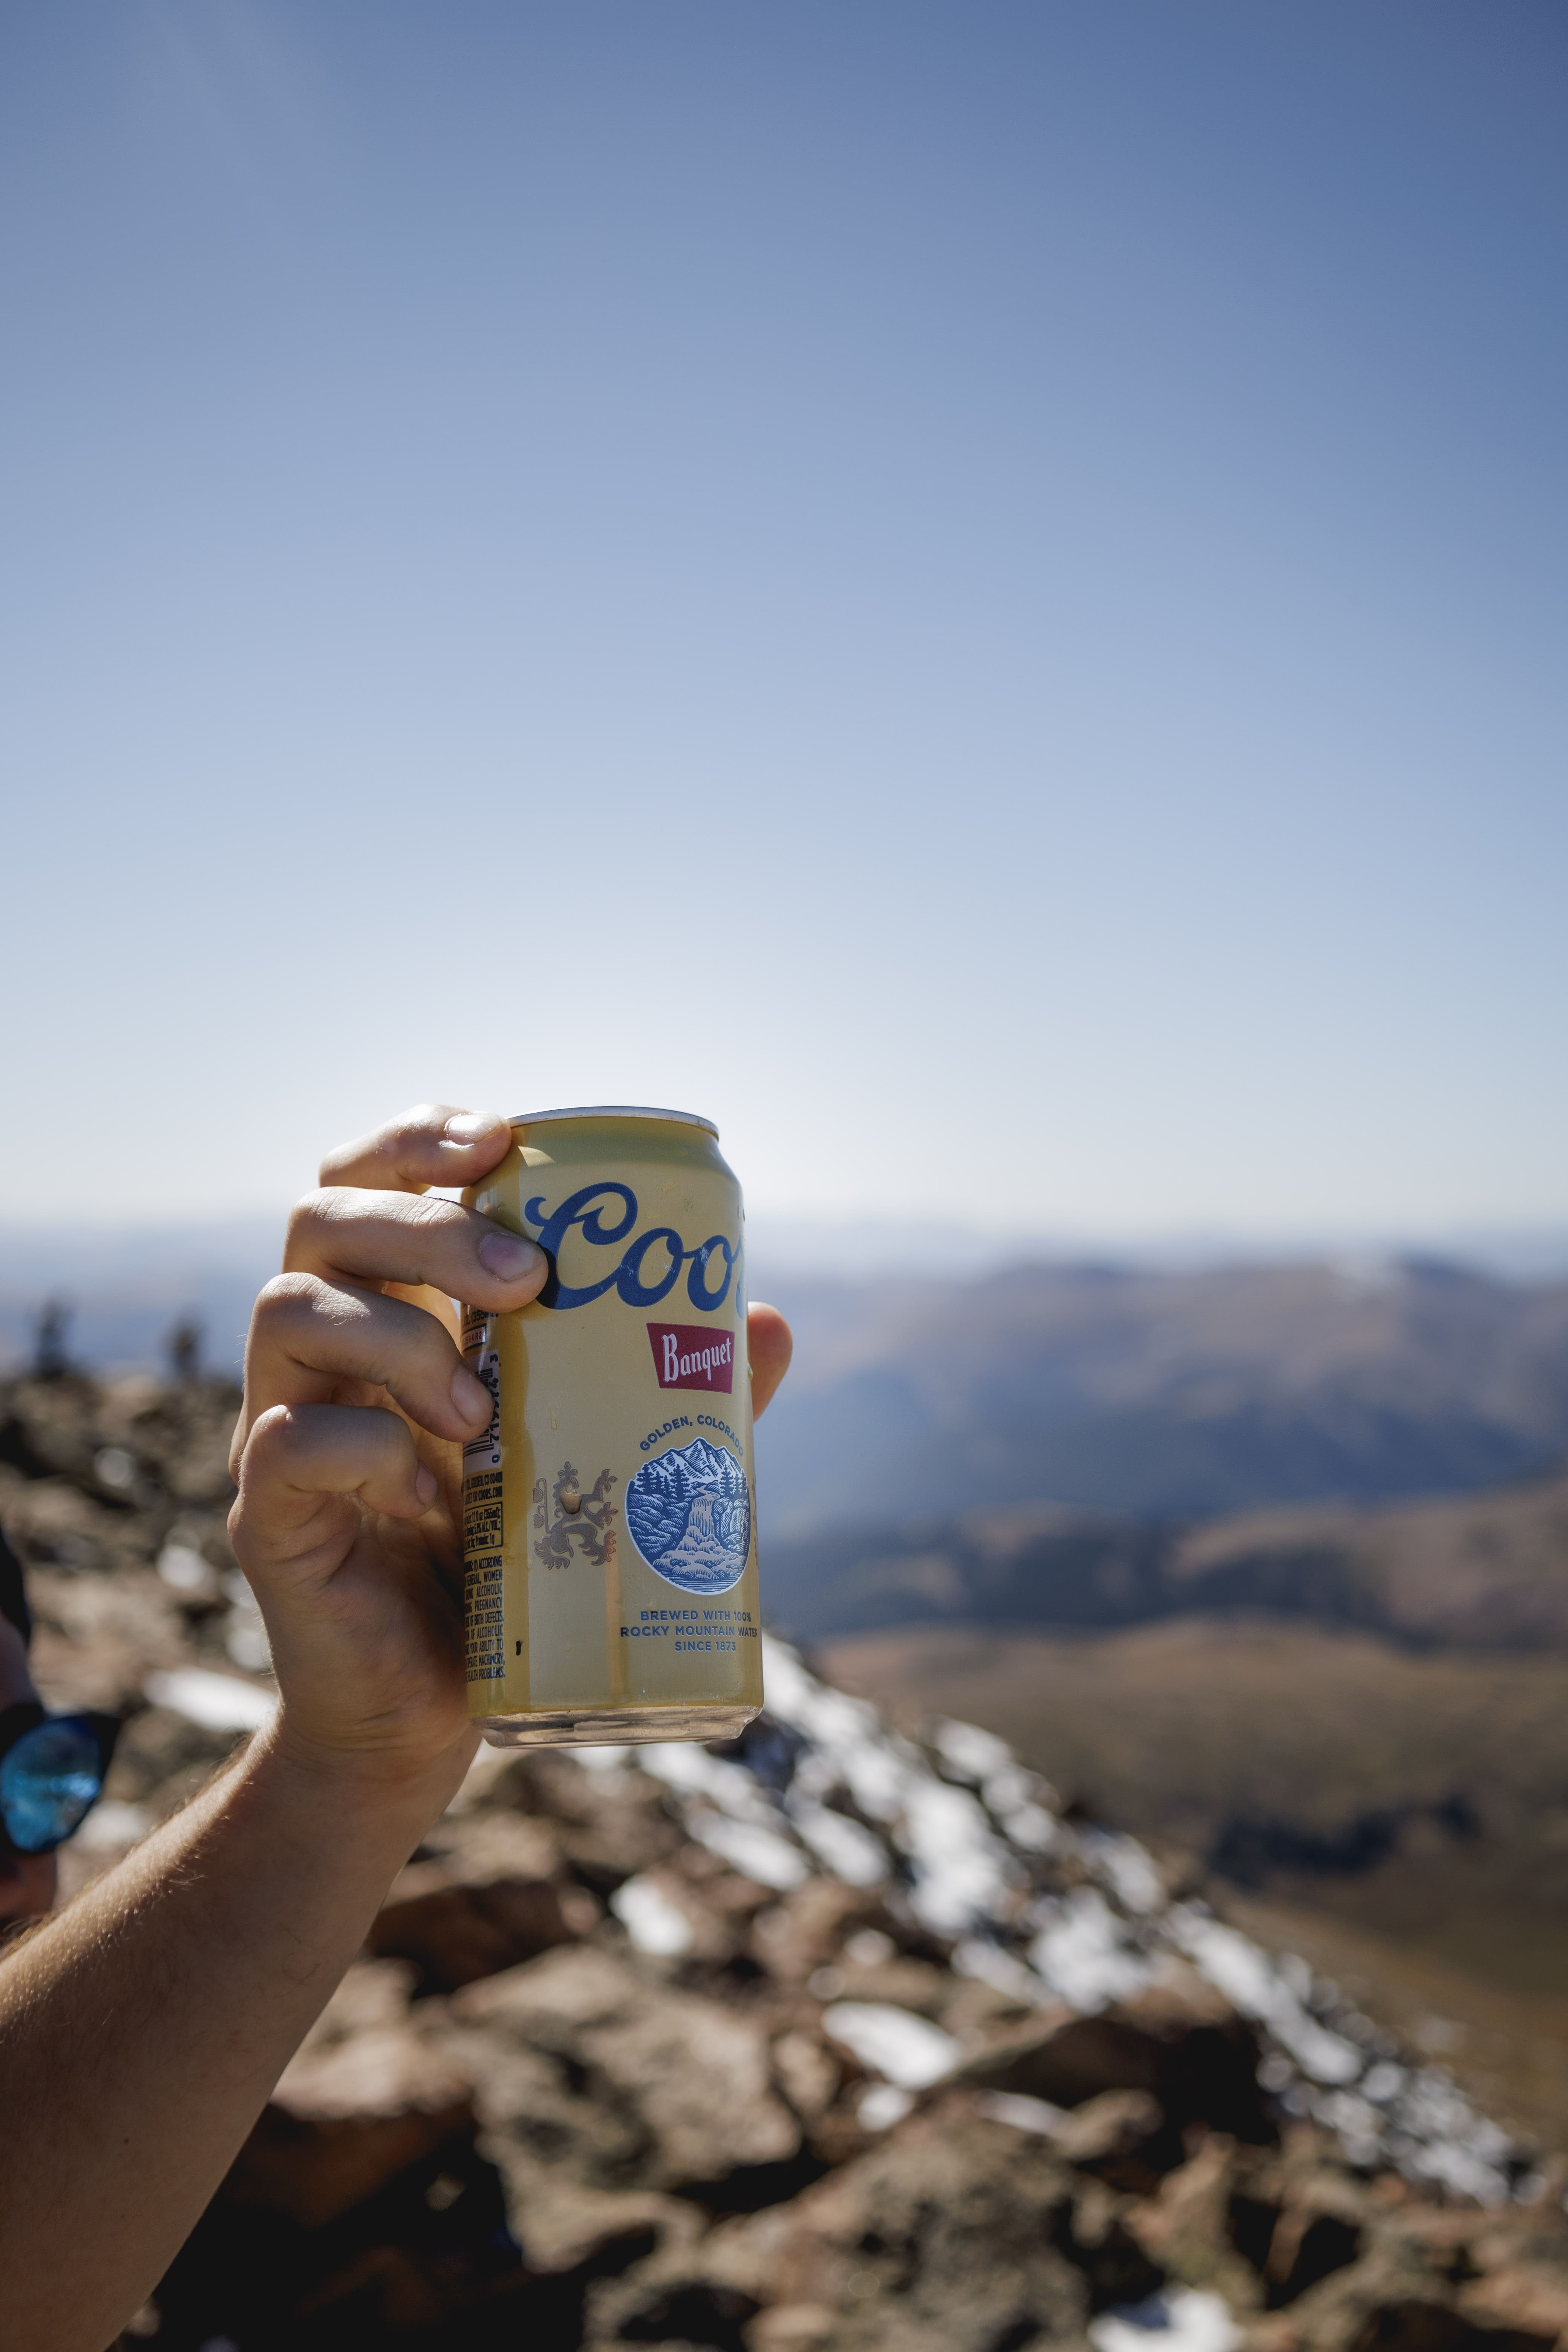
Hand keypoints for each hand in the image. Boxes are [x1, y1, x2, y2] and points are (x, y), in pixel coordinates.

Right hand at [227, 1105, 792, 1801]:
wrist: (432, 1719)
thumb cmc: (511, 1568)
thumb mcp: (589, 1461)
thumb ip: (666, 1394)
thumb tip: (769, 1324)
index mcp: (388, 1313)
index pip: (365, 1180)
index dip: (416, 1138)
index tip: (498, 1138)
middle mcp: (320, 1355)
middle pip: (320, 1219)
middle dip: (426, 1225)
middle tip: (528, 1279)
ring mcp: (278, 1427)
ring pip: (287, 1310)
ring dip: (397, 1336)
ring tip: (483, 1411)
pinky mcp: (267, 1518)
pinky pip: (285, 1441)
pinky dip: (361, 1448)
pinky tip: (423, 1489)